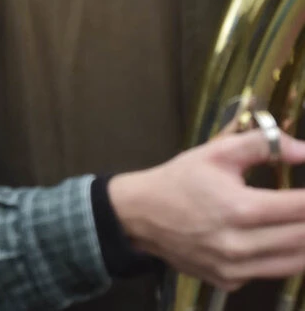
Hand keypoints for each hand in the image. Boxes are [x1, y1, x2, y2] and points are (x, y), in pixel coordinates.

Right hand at [110, 129, 304, 291]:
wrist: (139, 215)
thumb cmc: (179, 180)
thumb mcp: (216, 152)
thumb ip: (263, 145)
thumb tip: (304, 150)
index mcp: (239, 208)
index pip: (301, 207)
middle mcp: (240, 244)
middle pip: (304, 238)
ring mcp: (235, 268)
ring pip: (295, 263)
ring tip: (300, 223)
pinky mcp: (229, 281)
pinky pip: (269, 272)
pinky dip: (281, 258)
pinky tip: (275, 240)